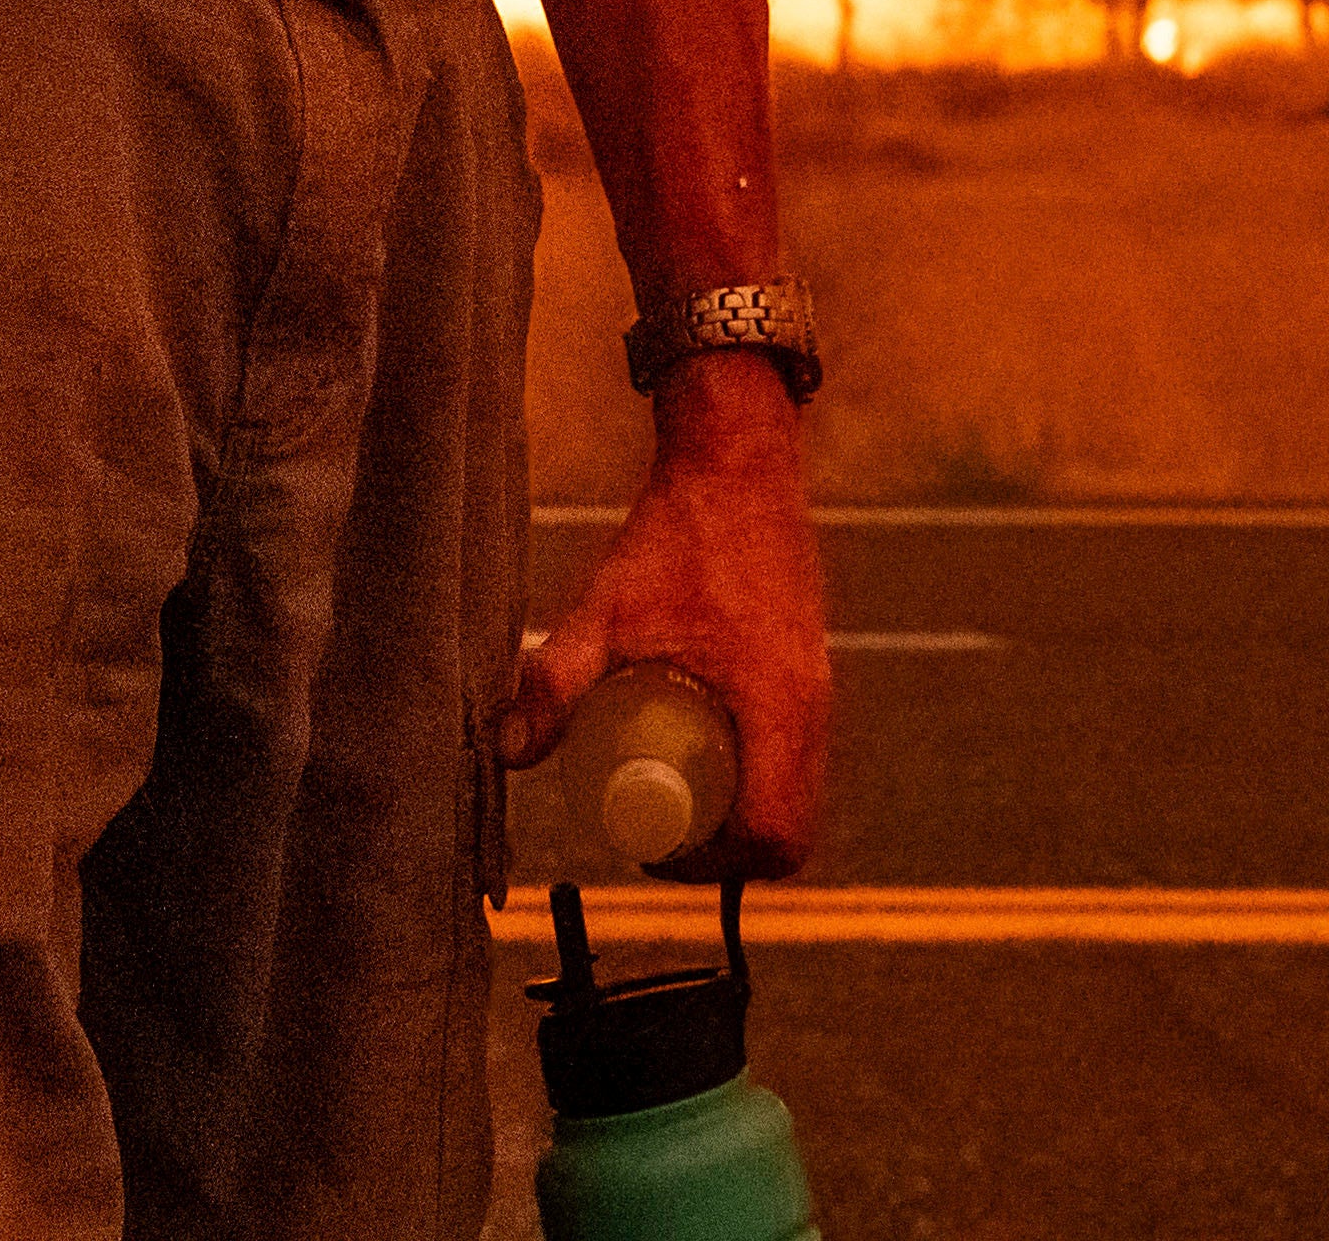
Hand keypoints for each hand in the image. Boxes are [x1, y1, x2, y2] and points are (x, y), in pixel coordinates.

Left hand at [499, 363, 831, 874]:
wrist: (740, 464)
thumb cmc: (679, 531)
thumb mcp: (608, 607)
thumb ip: (555, 678)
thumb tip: (509, 752)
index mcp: (778, 704)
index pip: (770, 833)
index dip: (710, 865)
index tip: (652, 845)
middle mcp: (813, 709)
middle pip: (790, 833)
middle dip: (721, 855)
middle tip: (654, 833)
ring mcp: (820, 693)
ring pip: (799, 799)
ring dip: (739, 818)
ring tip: (668, 793)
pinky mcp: (812, 675)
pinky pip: (798, 762)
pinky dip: (756, 780)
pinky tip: (698, 752)